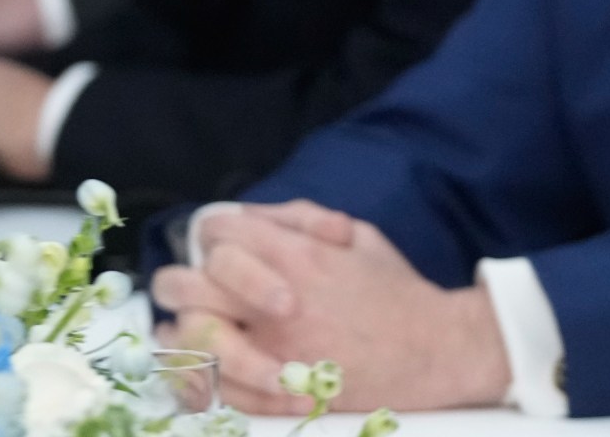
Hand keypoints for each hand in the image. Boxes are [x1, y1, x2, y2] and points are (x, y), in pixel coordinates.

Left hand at [154, 202, 511, 412]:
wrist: (431, 352)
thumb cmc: (396, 292)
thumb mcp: (361, 236)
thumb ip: (304, 219)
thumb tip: (255, 216)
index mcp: (298, 257)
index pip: (221, 231)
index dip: (213, 232)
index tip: (218, 243)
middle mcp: (276, 302)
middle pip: (190, 283)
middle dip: (182, 280)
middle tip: (189, 286)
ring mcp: (270, 350)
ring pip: (189, 336)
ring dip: (179, 328)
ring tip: (182, 326)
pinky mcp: (272, 393)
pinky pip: (210, 385)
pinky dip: (193, 376)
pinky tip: (194, 365)